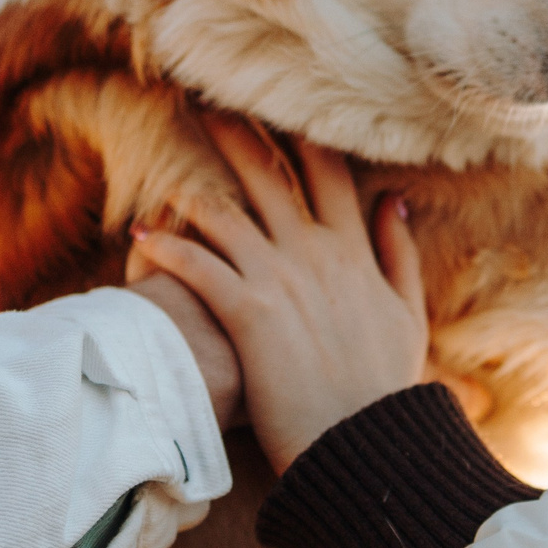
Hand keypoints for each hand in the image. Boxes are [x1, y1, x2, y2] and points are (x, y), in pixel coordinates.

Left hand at [128, 121, 427, 473]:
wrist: (367, 447)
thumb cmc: (385, 389)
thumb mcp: (407, 315)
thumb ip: (400, 254)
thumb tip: (395, 200)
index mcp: (354, 252)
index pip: (327, 173)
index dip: (301, 132)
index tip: (278, 101)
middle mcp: (315, 254)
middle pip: (269, 176)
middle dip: (236, 134)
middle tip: (203, 101)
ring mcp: (280, 280)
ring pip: (226, 214)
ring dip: (191, 186)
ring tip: (163, 166)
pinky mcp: (248, 314)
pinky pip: (199, 267)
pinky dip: (167, 248)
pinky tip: (140, 235)